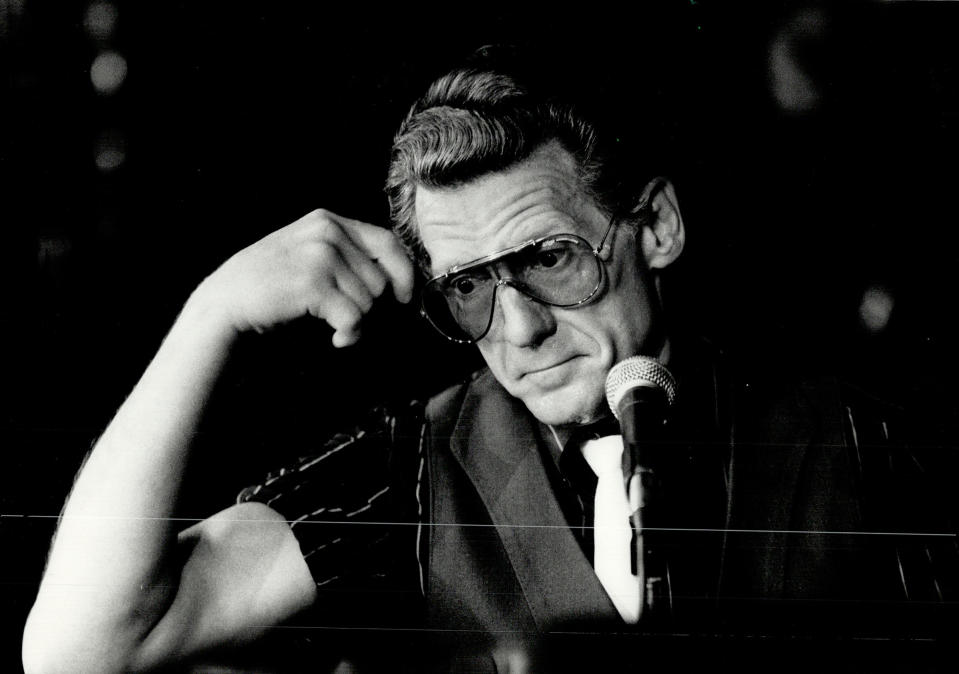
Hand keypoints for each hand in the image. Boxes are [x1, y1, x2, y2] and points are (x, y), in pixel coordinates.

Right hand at [194, 209, 414, 346]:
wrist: (225, 304)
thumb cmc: (270, 288)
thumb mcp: (308, 254)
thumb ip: (345, 256)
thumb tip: (397, 281)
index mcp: (328, 221)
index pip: (387, 241)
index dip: (404, 273)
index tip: (404, 298)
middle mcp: (327, 230)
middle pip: (380, 278)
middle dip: (371, 308)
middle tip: (349, 323)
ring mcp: (321, 254)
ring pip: (370, 300)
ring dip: (358, 324)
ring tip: (335, 330)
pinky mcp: (315, 282)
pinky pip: (355, 317)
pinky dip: (350, 334)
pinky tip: (334, 339)